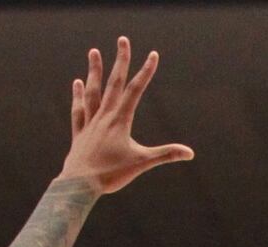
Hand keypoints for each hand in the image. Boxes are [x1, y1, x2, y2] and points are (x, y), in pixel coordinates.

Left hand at [61, 37, 193, 194]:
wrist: (79, 185)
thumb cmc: (111, 175)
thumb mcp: (142, 164)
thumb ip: (165, 155)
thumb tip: (189, 153)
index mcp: (120, 120)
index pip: (136, 90)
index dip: (146, 72)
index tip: (153, 54)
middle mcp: (104, 116)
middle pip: (114, 83)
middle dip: (120, 61)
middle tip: (123, 40)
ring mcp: (90, 123)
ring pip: (93, 91)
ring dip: (94, 71)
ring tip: (94, 51)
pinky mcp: (80, 133)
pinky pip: (79, 110)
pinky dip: (78, 96)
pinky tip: (78, 83)